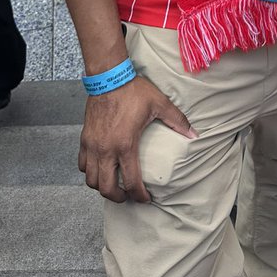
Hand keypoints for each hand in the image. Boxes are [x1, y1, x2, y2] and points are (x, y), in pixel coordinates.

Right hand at [79, 74, 196, 202]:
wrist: (108, 77)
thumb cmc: (133, 90)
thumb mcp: (159, 104)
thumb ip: (177, 120)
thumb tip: (194, 134)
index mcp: (125, 145)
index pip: (130, 182)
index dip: (139, 195)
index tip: (145, 199)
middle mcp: (106, 149)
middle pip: (106, 188)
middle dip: (118, 197)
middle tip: (128, 196)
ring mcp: (92, 145)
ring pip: (91, 179)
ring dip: (102, 186)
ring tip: (113, 185)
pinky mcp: (84, 139)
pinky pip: (82, 164)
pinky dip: (90, 171)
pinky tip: (100, 168)